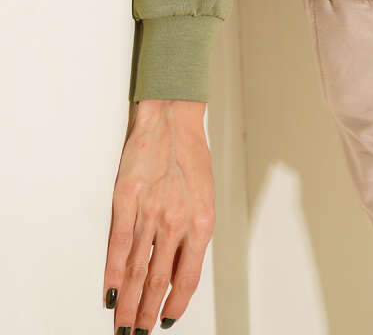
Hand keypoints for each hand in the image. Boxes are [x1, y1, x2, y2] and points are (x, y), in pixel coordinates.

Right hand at [103, 99, 214, 331]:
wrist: (173, 119)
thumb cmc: (190, 157)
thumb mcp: (204, 197)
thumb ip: (192, 233)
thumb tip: (179, 269)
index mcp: (201, 223)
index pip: (187, 278)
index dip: (175, 304)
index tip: (164, 320)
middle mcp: (176, 222)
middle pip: (158, 281)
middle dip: (145, 313)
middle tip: (135, 334)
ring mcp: (150, 212)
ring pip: (136, 269)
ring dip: (127, 301)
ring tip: (121, 324)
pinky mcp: (126, 199)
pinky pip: (118, 244)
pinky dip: (112, 272)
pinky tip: (108, 293)